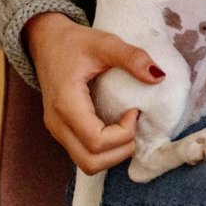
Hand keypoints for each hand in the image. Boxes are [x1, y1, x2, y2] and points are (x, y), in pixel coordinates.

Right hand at [23, 11, 163, 173]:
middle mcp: (57, 124)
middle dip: (121, 150)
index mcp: (66, 105)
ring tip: (126, 127)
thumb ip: (131, 57)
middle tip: (134, 124)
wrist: (45, 42)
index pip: (96, 142)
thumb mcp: (104, 43)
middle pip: (91, 162)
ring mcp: (57, 130)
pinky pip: (83, 153)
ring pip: (86, 163)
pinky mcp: (62, 131)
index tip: (134, 110)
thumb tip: (159, 76)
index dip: (123, 134)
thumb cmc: (73, 42)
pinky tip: (116, 127)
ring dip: (113, 153)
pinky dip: (104, 150)